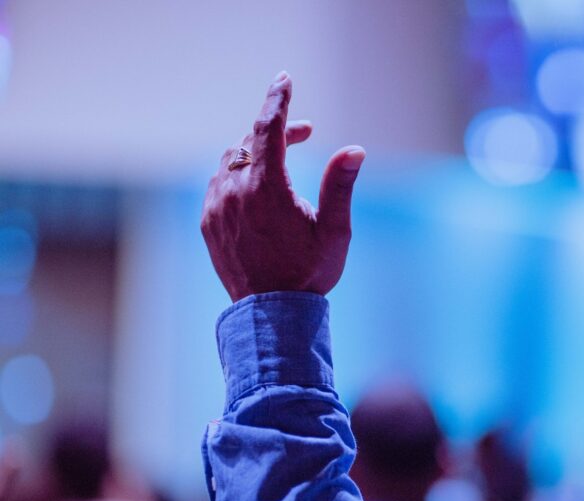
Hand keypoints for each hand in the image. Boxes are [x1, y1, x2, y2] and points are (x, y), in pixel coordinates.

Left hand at [201, 71, 365, 301]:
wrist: (272, 316)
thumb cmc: (309, 274)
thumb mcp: (335, 231)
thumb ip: (339, 185)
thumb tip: (354, 150)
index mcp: (267, 189)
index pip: (268, 128)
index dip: (277, 100)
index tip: (284, 79)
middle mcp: (235, 192)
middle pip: (251, 142)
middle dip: (277, 131)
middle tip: (305, 134)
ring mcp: (216, 208)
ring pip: (230, 161)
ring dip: (256, 154)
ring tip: (282, 166)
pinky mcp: (208, 224)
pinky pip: (218, 185)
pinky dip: (237, 177)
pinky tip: (257, 191)